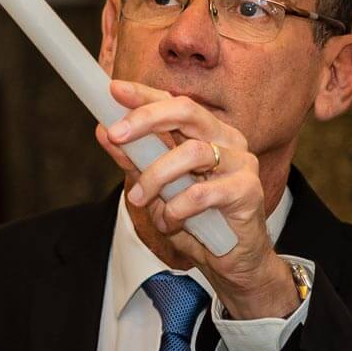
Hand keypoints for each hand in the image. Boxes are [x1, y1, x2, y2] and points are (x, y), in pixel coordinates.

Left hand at [96, 79, 298, 320]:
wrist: (232, 261)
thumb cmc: (198, 220)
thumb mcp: (157, 189)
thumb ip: (136, 160)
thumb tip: (103, 131)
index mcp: (208, 133)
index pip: (175, 103)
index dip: (144, 94)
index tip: (114, 89)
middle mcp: (228, 140)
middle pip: (188, 112)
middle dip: (147, 118)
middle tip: (116, 133)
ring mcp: (242, 163)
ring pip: (193, 152)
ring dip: (156, 176)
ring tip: (140, 199)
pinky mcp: (248, 190)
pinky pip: (202, 193)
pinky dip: (177, 208)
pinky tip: (171, 222)